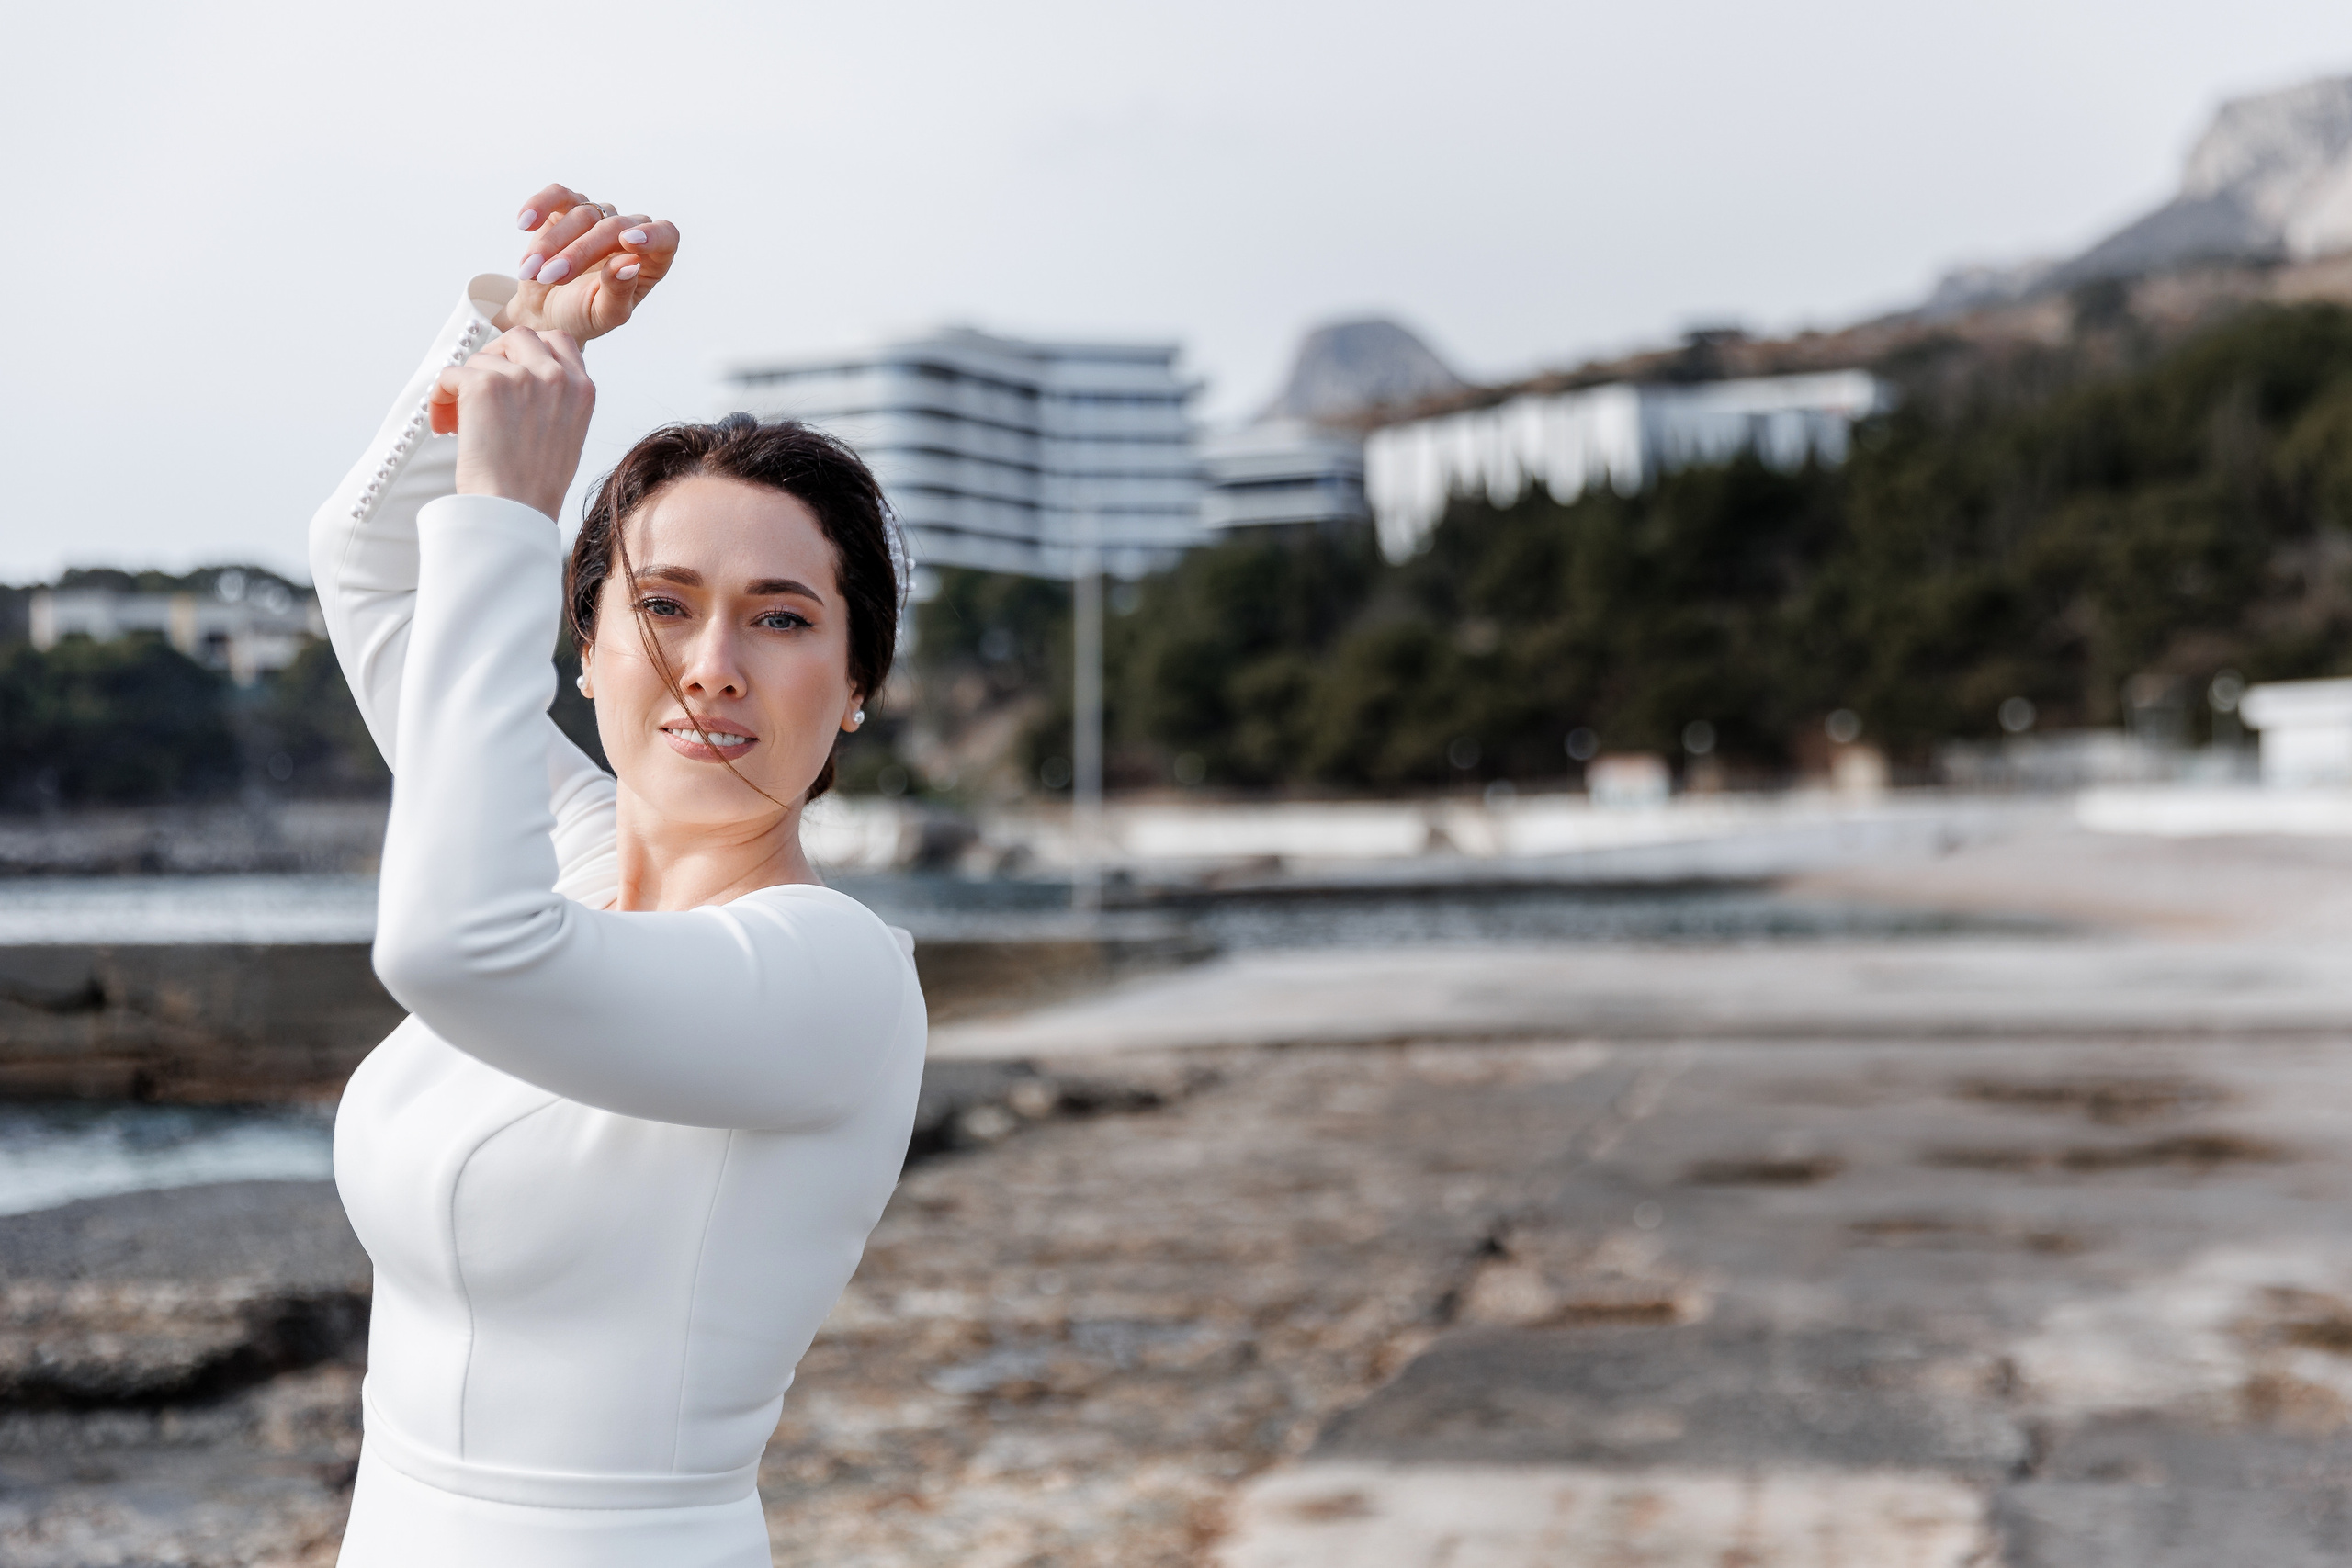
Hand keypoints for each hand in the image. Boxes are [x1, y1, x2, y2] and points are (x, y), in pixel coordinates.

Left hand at [428, 329, 595, 521]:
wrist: (515, 512)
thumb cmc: (535, 487)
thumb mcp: (567, 435)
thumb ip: (556, 399)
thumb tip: (523, 376)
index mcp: (582, 389)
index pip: (557, 341)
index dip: (528, 351)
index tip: (510, 371)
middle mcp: (555, 377)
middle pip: (517, 337)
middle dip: (494, 359)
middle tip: (479, 392)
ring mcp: (520, 377)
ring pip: (479, 360)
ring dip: (464, 388)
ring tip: (460, 423)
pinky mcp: (483, 385)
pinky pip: (450, 375)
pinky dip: (440, 399)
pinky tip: (445, 426)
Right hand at [505, 183, 679, 341]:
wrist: (547, 311)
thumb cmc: (583, 315)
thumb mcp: (605, 315)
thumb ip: (620, 292)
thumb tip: (630, 263)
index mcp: (651, 261)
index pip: (666, 236)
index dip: (652, 235)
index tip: (628, 242)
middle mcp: (629, 233)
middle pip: (613, 227)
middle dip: (580, 252)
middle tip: (553, 276)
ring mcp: (599, 217)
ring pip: (582, 214)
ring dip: (552, 243)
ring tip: (533, 271)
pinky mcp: (567, 207)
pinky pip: (557, 195)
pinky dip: (540, 205)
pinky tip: (525, 223)